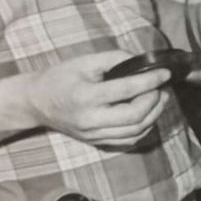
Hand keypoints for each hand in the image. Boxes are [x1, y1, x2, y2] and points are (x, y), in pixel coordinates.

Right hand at [26, 51, 171, 147]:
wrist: (35, 102)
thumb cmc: (60, 78)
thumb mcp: (85, 61)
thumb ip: (115, 59)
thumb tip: (144, 63)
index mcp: (85, 96)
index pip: (126, 91)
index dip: (150, 82)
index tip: (165, 73)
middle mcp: (90, 120)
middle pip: (135, 116)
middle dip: (155, 100)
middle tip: (161, 87)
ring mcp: (93, 135)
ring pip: (135, 131)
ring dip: (154, 114)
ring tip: (159, 98)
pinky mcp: (96, 142)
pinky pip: (129, 140)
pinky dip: (145, 128)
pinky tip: (149, 114)